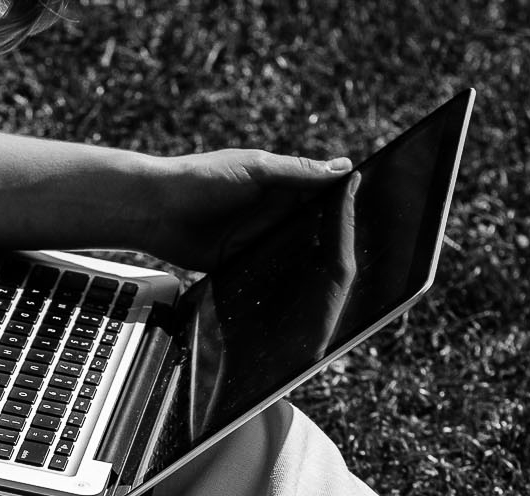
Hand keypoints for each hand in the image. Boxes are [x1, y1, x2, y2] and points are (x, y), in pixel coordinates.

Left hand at [138, 148, 353, 270]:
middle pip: (313, 228)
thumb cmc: (202, 177)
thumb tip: (344, 167)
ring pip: (293, 254)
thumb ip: (298, 172)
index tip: (374, 217)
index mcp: (281, 185)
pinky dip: (279, 281)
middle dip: (333, 240)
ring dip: (309, 264)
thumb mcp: (256, 170)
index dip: (346, 205)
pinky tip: (300, 295)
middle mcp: (273, 213)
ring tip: (339, 282)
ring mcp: (257, 239)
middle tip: (362, 257)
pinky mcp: (240, 262)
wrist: (155, 210)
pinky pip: (266, 274)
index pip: (323, 195)